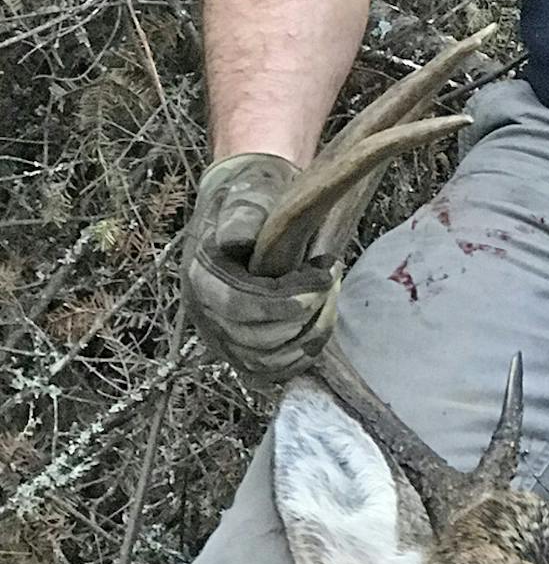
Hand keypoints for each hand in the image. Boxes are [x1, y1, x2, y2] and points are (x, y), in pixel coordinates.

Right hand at [183, 154, 340, 380]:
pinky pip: (266, 371)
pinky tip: (318, 331)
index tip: (323, 279)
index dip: (284, 303)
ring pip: (264, 361)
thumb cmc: (252, 196)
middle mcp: (205, 312)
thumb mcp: (249, 192)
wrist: (248, 205)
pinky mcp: (240, 346)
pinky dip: (296, 359)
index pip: (239, 306)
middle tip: (332, 282)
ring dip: (306, 338)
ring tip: (329, 300)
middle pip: (255, 341)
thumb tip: (237, 239)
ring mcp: (221, 334)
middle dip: (303, 318)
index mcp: (202, 275)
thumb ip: (243, 214)